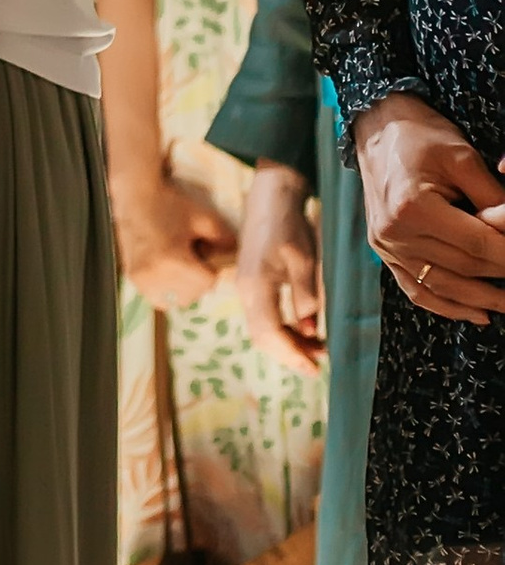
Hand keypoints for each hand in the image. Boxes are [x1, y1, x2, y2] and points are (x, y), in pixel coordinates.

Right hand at [109, 160, 238, 314]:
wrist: (134, 194)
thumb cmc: (170, 204)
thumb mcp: (203, 218)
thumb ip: (225, 239)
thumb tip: (238, 257)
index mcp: (174, 260)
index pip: (207, 282)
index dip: (211, 267)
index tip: (204, 253)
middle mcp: (155, 275)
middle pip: (193, 294)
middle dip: (198, 279)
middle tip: (192, 258)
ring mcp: (141, 279)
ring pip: (175, 300)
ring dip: (183, 289)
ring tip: (179, 266)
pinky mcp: (133, 278)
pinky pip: (157, 297)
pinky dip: (165, 290)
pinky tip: (165, 271)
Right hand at [235, 162, 323, 372]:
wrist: (271, 196)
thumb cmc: (289, 225)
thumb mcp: (304, 260)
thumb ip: (306, 296)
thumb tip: (310, 330)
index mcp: (257, 286)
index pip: (270, 333)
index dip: (291, 355)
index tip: (313, 369)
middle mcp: (246, 291)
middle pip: (262, 336)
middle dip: (288, 354)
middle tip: (317, 364)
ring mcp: (246, 286)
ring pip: (262, 327)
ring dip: (287, 342)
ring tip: (317, 349)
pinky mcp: (251, 282)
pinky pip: (263, 314)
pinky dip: (283, 328)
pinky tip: (305, 329)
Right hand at [354, 97, 504, 325]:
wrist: (377, 126)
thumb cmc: (422, 135)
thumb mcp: (462, 157)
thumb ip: (492, 198)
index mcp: (412, 206)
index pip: (476, 244)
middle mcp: (394, 232)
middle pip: (461, 268)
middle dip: (500, 276)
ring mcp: (386, 245)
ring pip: (441, 287)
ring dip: (480, 301)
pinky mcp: (384, 251)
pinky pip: (417, 289)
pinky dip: (447, 306)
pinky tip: (477, 314)